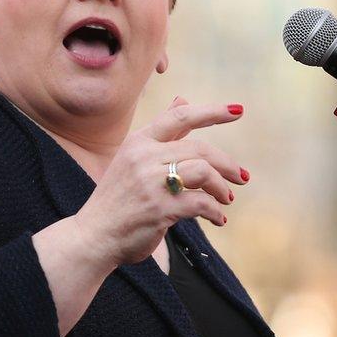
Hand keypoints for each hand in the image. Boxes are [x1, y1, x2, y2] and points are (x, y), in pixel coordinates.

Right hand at [74, 97, 248, 266]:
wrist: (94, 236)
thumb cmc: (118, 198)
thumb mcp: (134, 158)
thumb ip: (162, 132)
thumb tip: (183, 100)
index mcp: (139, 141)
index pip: (180, 117)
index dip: (212, 111)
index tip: (238, 109)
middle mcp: (144, 157)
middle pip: (200, 148)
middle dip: (227, 163)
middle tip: (242, 177)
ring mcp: (151, 183)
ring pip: (204, 172)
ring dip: (222, 187)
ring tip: (227, 198)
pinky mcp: (160, 209)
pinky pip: (201, 203)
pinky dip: (215, 211)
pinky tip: (218, 218)